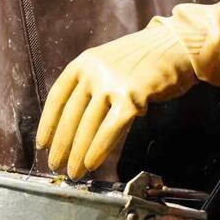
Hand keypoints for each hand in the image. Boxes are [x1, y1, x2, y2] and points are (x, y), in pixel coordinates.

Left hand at [34, 18, 198, 177]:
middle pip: (70, 115)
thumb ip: (92, 88)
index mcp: (82, 63)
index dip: (47, 123)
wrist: (177, 47)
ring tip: (74, 172)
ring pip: (88, 126)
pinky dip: (98, 149)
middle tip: (55, 165)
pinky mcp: (131, 98)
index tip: (42, 143)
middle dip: (61, 145)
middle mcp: (92, 72)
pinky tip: (92, 163)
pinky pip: (109, 129)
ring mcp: (111, 84)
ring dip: (78, 153)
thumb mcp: (108, 66)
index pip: (57, 98)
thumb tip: (76, 126)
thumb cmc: (143, 60)